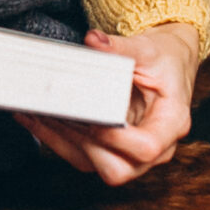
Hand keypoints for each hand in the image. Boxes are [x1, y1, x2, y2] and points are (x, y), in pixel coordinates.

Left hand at [16, 21, 200, 185]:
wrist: (170, 63)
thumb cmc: (164, 59)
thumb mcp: (148, 49)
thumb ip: (121, 47)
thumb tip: (93, 40)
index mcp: (172, 123)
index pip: (146, 147)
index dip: (116, 139)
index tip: (92, 119)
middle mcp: (157, 147)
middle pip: (119, 169)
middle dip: (84, 145)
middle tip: (58, 116)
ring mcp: (134, 154)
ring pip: (95, 166)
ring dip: (63, 143)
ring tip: (37, 115)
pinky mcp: (114, 150)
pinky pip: (84, 156)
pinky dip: (58, 140)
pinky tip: (37, 119)